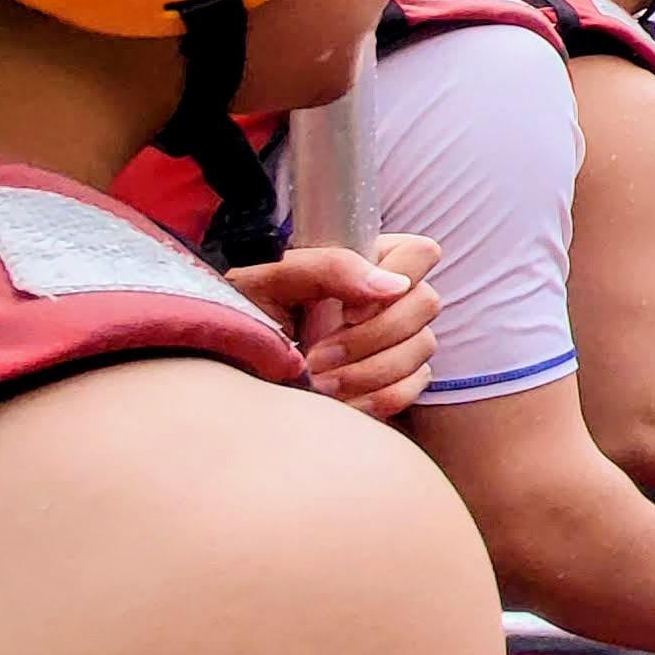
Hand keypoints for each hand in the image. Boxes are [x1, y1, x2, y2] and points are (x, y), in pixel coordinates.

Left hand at [228, 237, 440, 417]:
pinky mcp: (393, 379)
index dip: (393, 282)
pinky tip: (339, 401)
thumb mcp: (268, 280)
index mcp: (364, 259)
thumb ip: (328, 267)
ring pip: (422, 348)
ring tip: (318, 383)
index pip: (419, 253)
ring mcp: (395, 339)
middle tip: (318, 356)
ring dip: (369, 371)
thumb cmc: (239, 313)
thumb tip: (392, 286)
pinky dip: (377, 397)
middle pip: (426, 304)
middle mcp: (387, 297)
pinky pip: (412, 387)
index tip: (346, 311)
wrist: (227, 367)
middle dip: (372, 338)